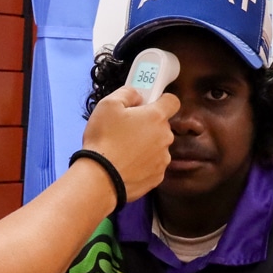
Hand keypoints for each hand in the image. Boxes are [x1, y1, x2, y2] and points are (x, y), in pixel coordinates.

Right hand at [80, 87, 177, 202]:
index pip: (172, 102)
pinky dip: (142, 163)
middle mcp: (165, 137)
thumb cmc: (104, 140)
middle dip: (147, 125)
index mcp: (156, 117)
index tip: (148, 104)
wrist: (101, 178)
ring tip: (122, 149)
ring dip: (145, 145)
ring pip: (157, 146)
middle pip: (161, 126)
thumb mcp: (107, 105)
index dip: (161, 100)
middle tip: (126, 128)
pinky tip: (126, 164)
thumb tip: (137, 95)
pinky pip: (153, 164)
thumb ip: (127, 93)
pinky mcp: (157, 177)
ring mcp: (163, 159)